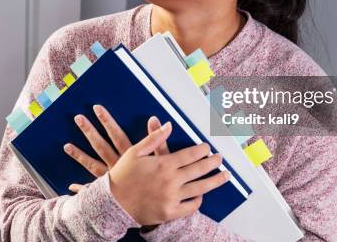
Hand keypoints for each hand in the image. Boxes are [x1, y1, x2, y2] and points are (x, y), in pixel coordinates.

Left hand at [63, 104, 168, 191]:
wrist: (156, 210)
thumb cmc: (159, 185)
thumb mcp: (162, 159)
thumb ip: (158, 139)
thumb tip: (155, 120)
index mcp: (129, 158)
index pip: (115, 134)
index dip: (107, 121)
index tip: (97, 109)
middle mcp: (117, 167)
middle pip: (100, 146)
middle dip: (89, 131)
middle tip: (78, 119)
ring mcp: (111, 180)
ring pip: (92, 165)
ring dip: (79, 155)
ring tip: (66, 146)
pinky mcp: (109, 194)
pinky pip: (92, 190)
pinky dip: (81, 188)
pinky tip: (71, 186)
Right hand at [108, 123, 229, 225]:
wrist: (112, 203)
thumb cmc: (122, 176)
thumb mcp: (135, 152)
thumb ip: (154, 138)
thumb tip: (168, 124)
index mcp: (164, 164)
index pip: (191, 154)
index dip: (203, 150)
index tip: (208, 147)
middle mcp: (171, 181)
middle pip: (200, 169)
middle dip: (213, 162)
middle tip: (220, 158)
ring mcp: (172, 198)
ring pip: (201, 188)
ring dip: (215, 181)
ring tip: (225, 176)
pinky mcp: (170, 212)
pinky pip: (191, 206)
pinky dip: (199, 200)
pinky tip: (202, 194)